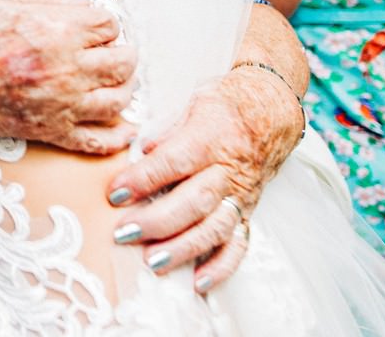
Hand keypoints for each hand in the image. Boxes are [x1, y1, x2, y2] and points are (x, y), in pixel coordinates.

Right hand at [0, 0, 136, 165]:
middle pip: (124, 60)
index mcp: (58, 29)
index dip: (103, 22)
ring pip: (119, 99)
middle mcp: (68, 67)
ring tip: (113, 81)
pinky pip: (98, 141)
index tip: (92, 25)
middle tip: (110, 51)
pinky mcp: (52, 131)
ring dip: (123, 88)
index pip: (110, 23)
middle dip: (121, 52)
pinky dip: (117, 137)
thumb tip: (80, 4)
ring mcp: (63, 103)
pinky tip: (124, 129)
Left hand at [105, 64, 303, 291]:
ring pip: (214, 227)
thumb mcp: (194, 103)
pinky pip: (238, 244)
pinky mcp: (247, 213)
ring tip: (152, 262)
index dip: (144, 179)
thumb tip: (140, 147)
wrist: (270, 112)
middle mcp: (227, 171)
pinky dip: (221, 266)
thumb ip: (167, 129)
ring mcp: (240, 195)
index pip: (174, 162)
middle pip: (194, 201)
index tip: (115, 192)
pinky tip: (199, 282)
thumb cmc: (224, 106)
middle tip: (124, 232)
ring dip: (183, 248)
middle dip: (157, 221)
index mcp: (210, 139)